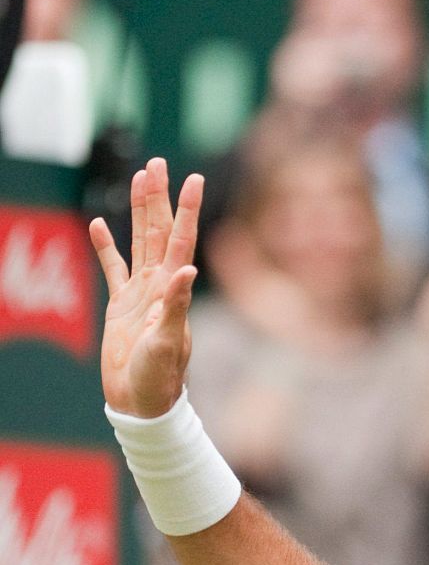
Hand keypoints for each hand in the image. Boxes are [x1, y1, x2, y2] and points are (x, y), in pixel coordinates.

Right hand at [91, 158, 204, 417]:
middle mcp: (160, 284)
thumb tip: (188, 270)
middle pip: (159, 230)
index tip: (194, 178)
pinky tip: (99, 224)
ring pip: (139, 241)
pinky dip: (106, 246)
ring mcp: (140, 292)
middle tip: (157, 163)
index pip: (182, 239)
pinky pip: (113, 268)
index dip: (187, 208)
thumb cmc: (160, 377)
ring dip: (138, 211)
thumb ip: (177, 305)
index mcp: (173, 288)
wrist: (143, 401)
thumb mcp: (169, 340)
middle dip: (158, 197)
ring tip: (138, 179)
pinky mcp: (121, 306)